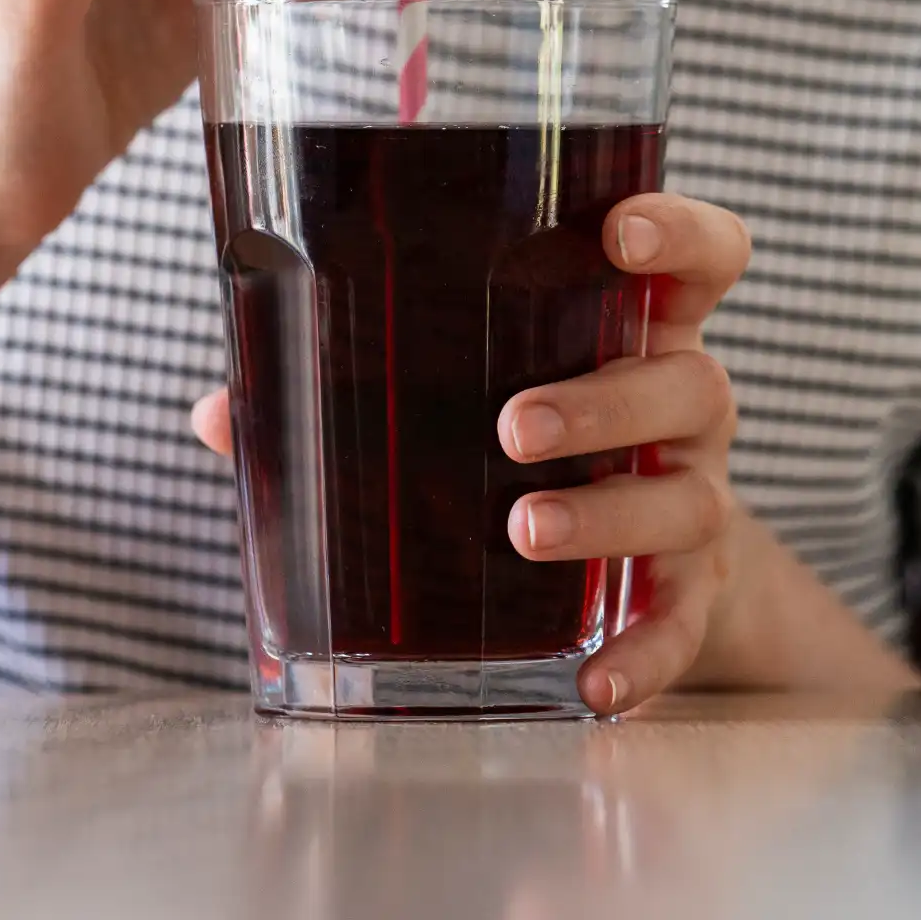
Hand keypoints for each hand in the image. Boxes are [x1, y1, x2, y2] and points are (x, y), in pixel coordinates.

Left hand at [192, 193, 750, 714]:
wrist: (634, 565)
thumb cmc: (526, 443)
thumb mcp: (461, 396)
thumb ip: (349, 388)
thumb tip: (219, 412)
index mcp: (634, 331)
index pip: (701, 259)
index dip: (679, 236)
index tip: (623, 234)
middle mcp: (683, 409)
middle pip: (689, 384)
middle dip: (604, 403)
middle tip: (513, 426)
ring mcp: (695, 498)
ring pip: (688, 498)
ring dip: (607, 514)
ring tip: (521, 530)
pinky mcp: (691, 592)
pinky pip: (683, 624)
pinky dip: (647, 655)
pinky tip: (594, 686)